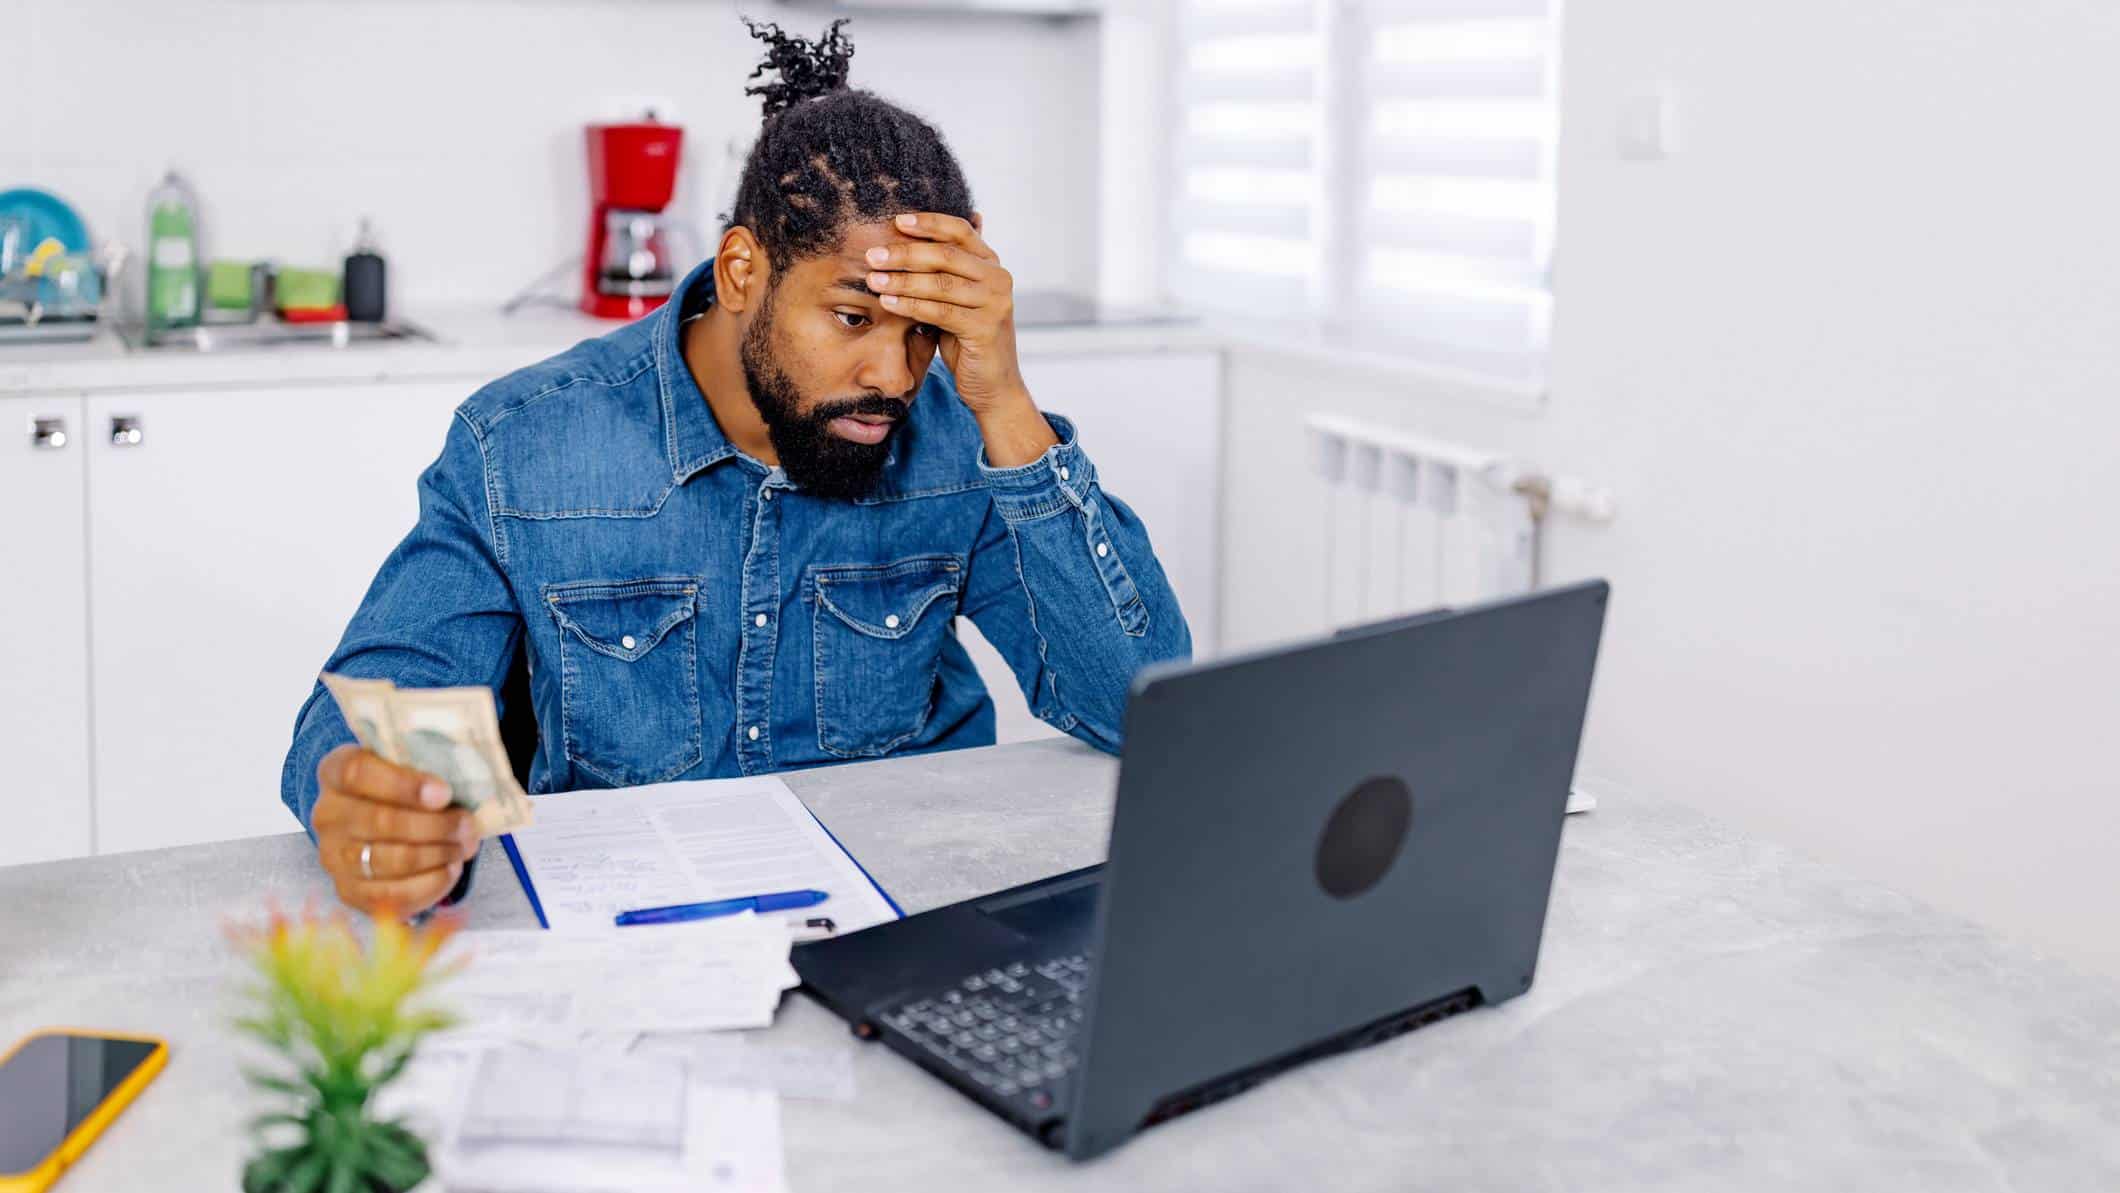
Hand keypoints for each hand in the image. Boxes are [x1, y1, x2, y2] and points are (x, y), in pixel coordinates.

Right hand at [312, 744, 477, 917]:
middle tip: (467, 824)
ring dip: (437, 854)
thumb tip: (456, 795)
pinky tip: (451, 868)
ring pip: (388, 860)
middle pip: (379, 821)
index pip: (357, 773)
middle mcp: (326, 814)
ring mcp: (333, 856)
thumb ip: (428, 769)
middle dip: (435, 825)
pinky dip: (430, 883)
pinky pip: (391, 895)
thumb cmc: (404, 788)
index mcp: (335, 771)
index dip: (403, 785)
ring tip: (465, 845)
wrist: (382, 821)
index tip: (444, 793)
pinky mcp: (348, 891)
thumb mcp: (409, 765)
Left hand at [864, 211, 1027, 413]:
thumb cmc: (967, 339)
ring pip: (940, 283)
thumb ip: (942, 271)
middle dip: (905, 253)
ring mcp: (995, 303)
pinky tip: (887, 303)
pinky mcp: (985, 328)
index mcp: (991, 264)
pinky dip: (910, 306)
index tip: (896, 221)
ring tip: (873, 279)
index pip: (959, 230)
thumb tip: (909, 236)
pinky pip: (939, 311)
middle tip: (873, 255)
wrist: (993, 385)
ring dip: (902, 280)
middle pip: (946, 255)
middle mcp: (998, 278)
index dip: (928, 223)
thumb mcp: (956, 299)